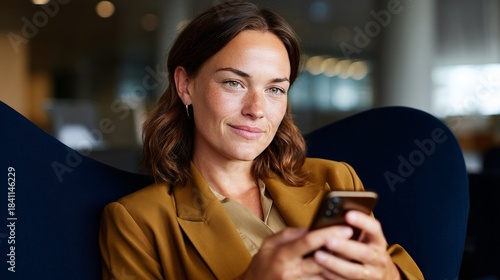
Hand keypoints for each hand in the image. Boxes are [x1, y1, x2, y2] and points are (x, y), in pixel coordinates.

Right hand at [236, 226, 352, 279]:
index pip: (308, 242)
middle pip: (322, 261)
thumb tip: (313, 228)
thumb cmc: (262, 264)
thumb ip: (291, 235)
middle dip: (341, 251)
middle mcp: (291, 273)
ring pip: (326, 276)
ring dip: (341, 266)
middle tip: (358, 241)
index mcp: (282, 256)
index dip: (328, 234)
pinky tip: (343, 269)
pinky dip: (333, 277)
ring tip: (355, 255)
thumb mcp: (270, 244)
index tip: (346, 227)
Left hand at [311, 211, 400, 279]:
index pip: (374, 229)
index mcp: (378, 241)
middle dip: (345, 246)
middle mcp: (379, 258)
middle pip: (364, 252)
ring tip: (317, 255)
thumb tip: (332, 215)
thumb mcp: (366, 238)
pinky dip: (332, 276)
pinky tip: (320, 269)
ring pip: (354, 271)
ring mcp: (372, 274)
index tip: (347, 214)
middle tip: (328, 240)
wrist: (383, 275)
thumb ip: (354, 229)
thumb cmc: (366, 249)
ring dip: (335, 263)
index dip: (362, 221)